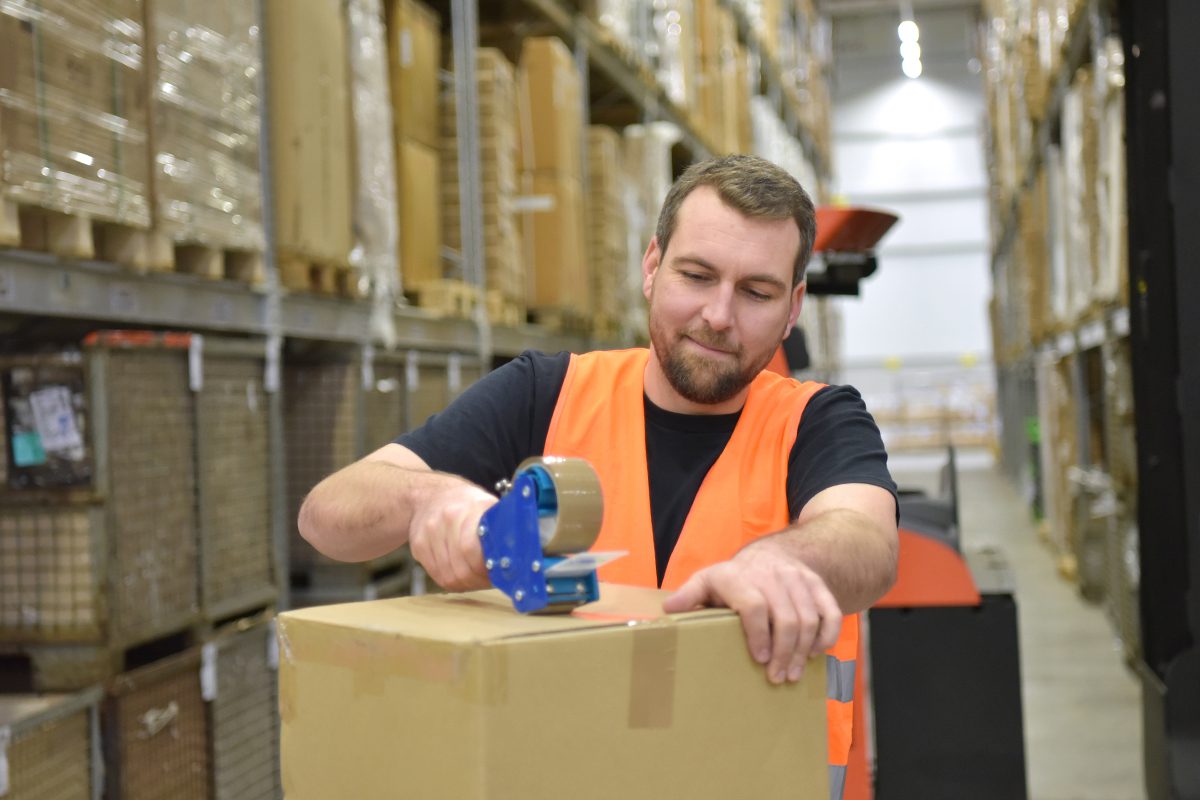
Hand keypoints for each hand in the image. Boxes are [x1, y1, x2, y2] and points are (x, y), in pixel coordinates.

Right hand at [407, 483, 495, 590]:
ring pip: (448, 576)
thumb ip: (503, 529)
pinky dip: (451, 580)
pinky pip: (437, 575)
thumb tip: (521, 557)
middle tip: (489, 579)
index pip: (471, 548)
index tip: (498, 574)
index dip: (485, 568)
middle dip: (478, 580)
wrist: (431, 495)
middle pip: (460, 568)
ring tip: (477, 577)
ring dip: (466, 583)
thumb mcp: (489, 507)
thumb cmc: (467, 504)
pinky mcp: (418, 546)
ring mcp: (430, 533)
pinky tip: (461, 573)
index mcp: (471, 507)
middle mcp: (447, 518)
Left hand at [661, 540, 841, 683]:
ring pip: (808, 618)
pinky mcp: (817, 585)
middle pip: (786, 618)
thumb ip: (690, 596)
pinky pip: (830, 612)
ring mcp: (797, 579)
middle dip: (784, 652)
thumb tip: (666, 613)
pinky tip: (815, 654)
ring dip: (803, 651)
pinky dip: (826, 636)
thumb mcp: (707, 581)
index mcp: (739, 576)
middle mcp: (771, 575)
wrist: (772, 553)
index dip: (757, 634)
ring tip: (793, 674)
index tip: (758, 659)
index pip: (754, 605)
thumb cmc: (734, 577)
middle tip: (777, 678)